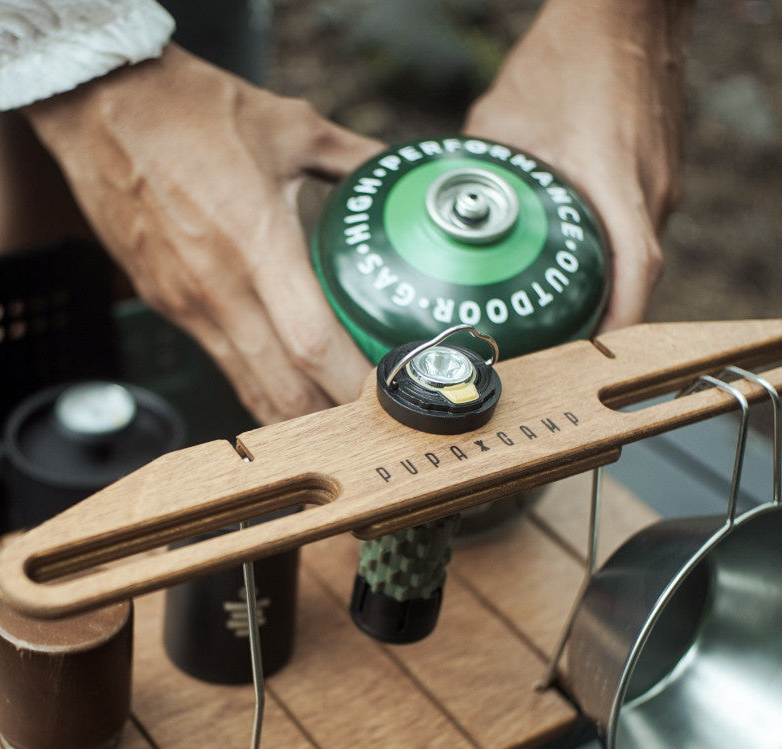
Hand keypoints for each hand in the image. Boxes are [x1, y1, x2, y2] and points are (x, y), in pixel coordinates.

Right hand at [25, 44, 383, 423]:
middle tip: (369, 426)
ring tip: (333, 422)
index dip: (351, 383)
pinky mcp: (167, 307)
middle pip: (281, 388)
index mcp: (256, 240)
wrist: (99, 106)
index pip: (311, 340)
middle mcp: (220, 288)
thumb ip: (352, 156)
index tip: (388, 398)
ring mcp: (188, 304)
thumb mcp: (289, 125)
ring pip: (248, 388)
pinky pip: (221, 363)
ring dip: (292, 415)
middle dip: (328, 419)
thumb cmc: (190, 111)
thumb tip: (395, 169)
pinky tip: (284, 386)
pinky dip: (257, 386)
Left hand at [464, 0, 693, 332]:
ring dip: (604, 292)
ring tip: (559, 319)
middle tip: (555, 351)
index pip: (635, 275)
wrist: (627, 8)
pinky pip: (633, 230)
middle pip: (635, 280)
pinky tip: (568, 264)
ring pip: (636, 257)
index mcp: (617, 183)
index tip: (582, 361)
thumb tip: (440, 211)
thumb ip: (476, 170)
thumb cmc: (570, 53)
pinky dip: (606, 257)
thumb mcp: (502, 117)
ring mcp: (659, 183)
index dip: (615, 328)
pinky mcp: (655, 172)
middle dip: (601, 324)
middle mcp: (650, 191)